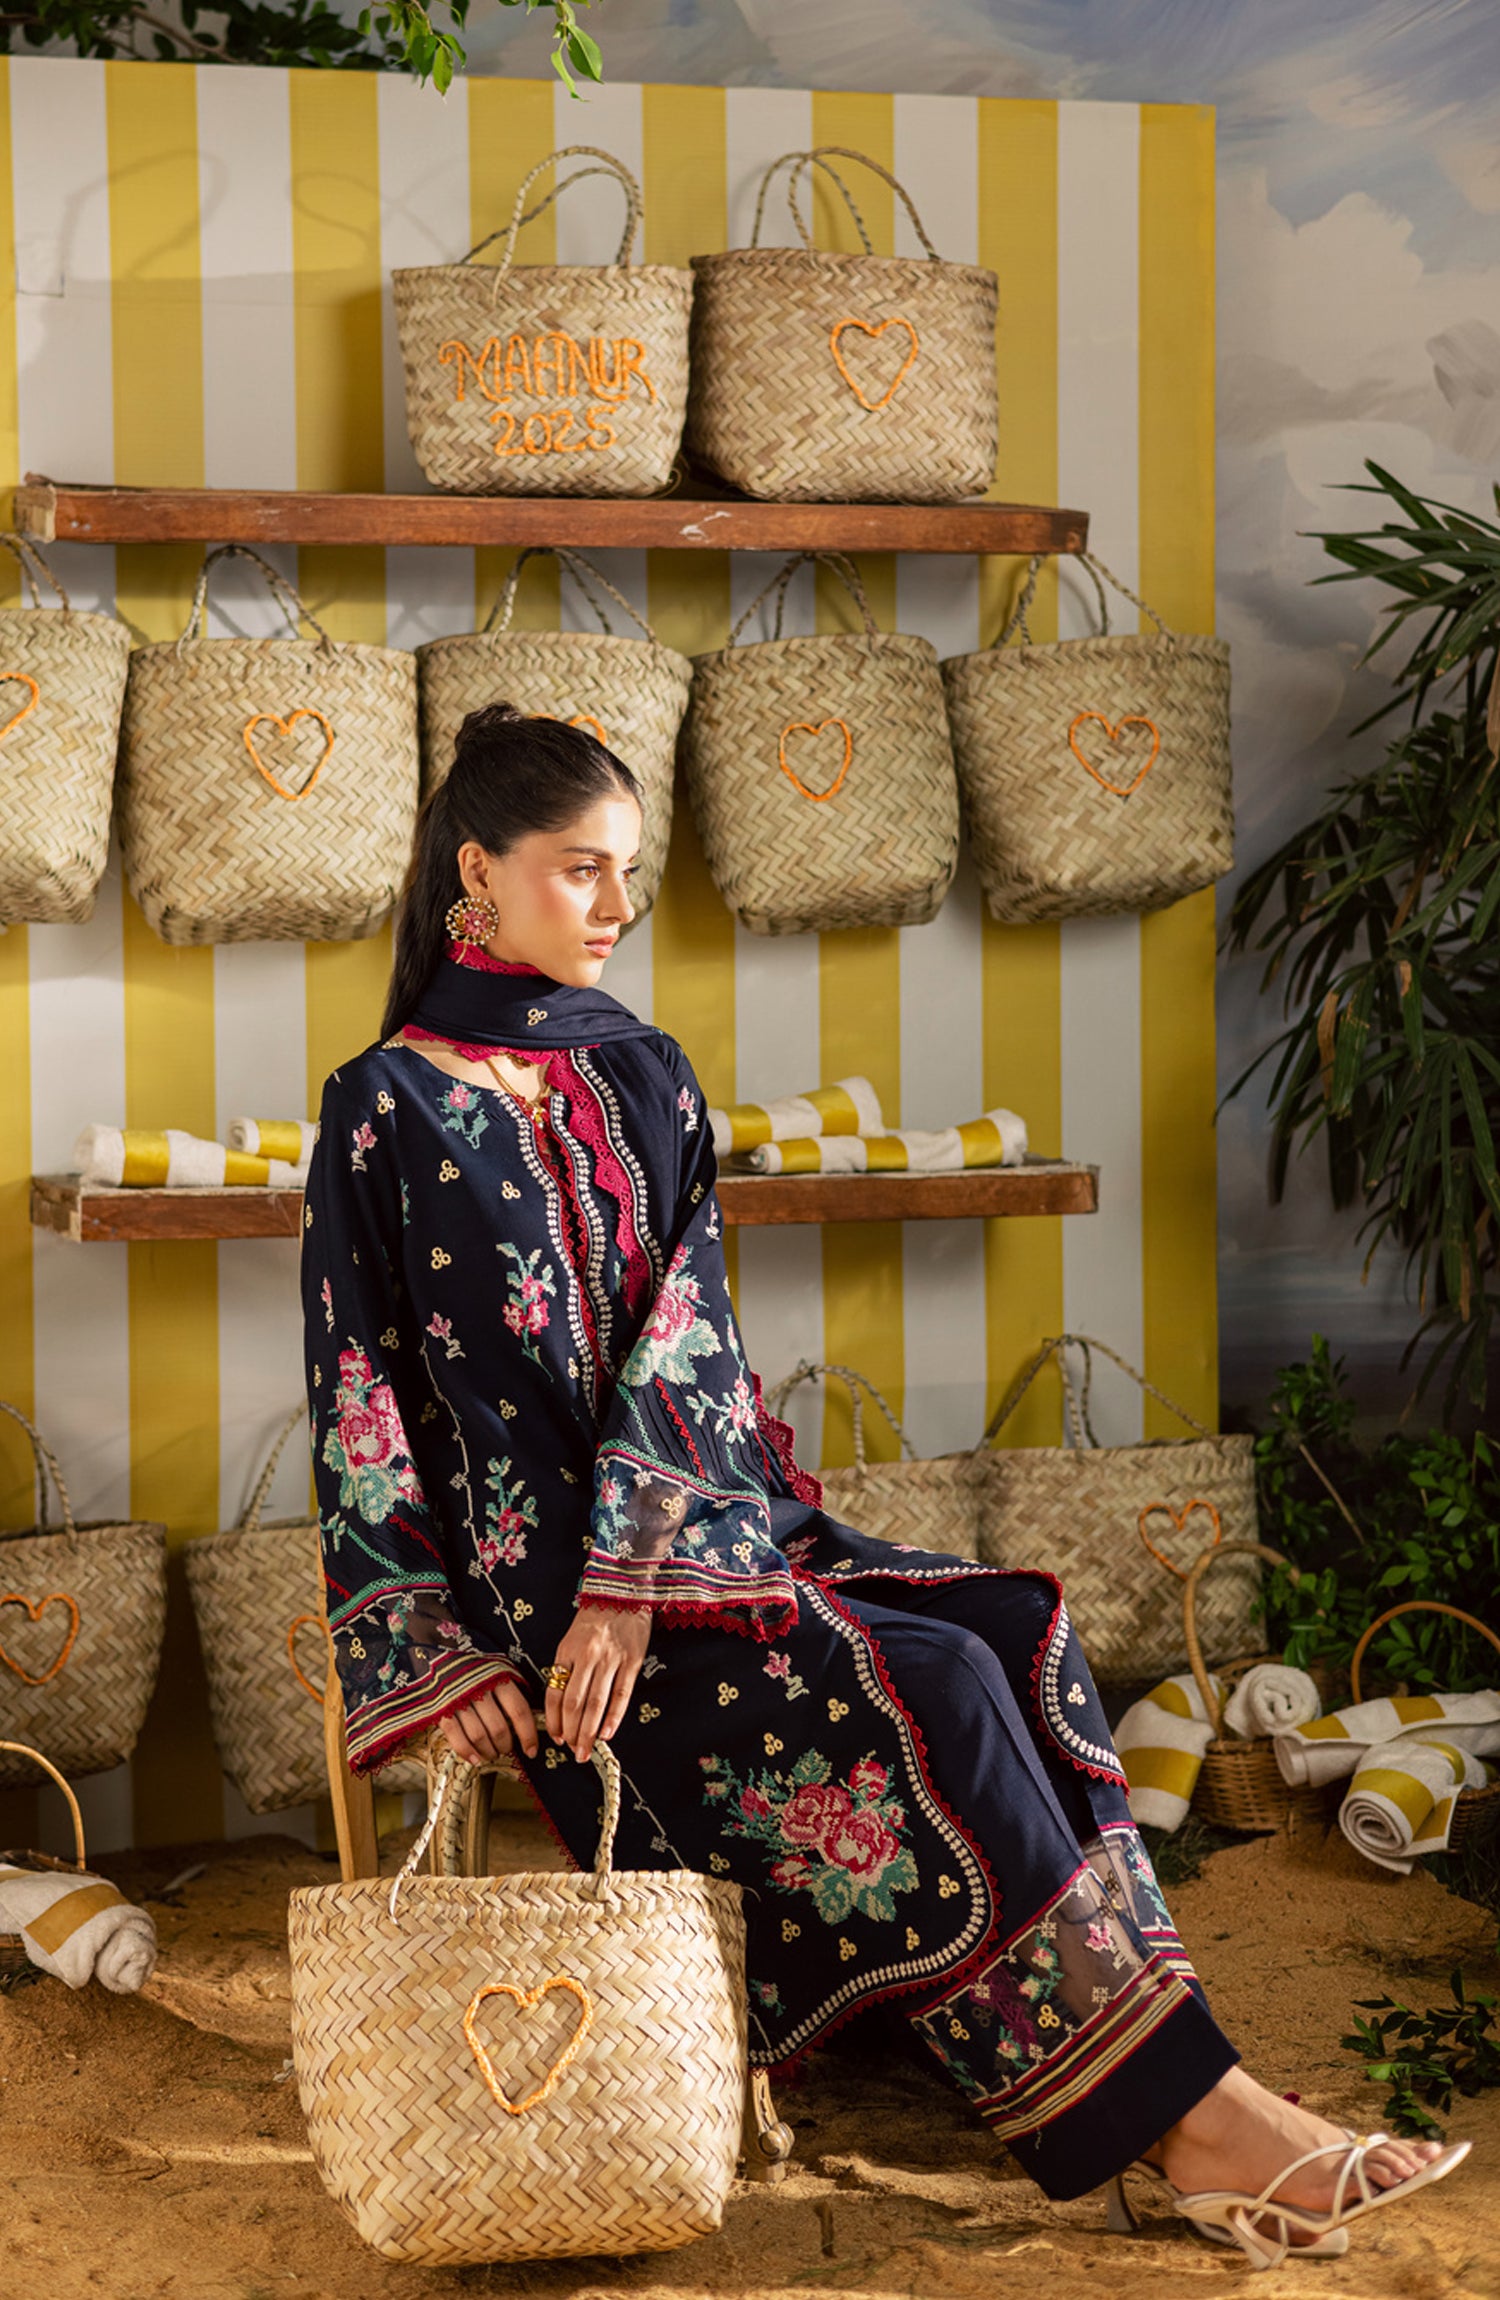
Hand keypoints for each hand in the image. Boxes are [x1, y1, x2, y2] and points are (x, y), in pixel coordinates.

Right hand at [438, 1674, 539, 1765]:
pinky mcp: (441, 1710)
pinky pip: (456, 1736)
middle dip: (505, 1745)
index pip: (519, 1711)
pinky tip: (475, 1759)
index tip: (531, 1750)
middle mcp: (480, 1688)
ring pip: (479, 1736)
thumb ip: (512, 1690)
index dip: (528, 1734)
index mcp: (498, 1677)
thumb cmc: (475, 1670)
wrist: (438, 1657)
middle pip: (499, 1728)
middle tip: (506, 1750)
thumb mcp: (498, 1671)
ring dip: (488, 1751)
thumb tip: (532, 1718)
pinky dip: (467, 1751)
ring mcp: (459, 1700)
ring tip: (491, 1754)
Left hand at [546, 1603, 651, 1761]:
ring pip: (596, 1703)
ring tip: (586, 1750)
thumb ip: (567, 1668)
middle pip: (575, 1703)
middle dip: (571, 1732)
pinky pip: (621, 1694)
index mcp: (567, 1651)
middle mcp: (587, 1656)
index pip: (556, 1693)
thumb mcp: (571, 1639)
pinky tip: (607, 1734)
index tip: (555, 1738)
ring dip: (590, 1731)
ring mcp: (611, 1659)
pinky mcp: (632, 1661)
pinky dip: (613, 1717)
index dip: (554, 1720)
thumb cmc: (594, 1619)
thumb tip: (562, 1707)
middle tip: (573, 1753)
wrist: (622, 1591)